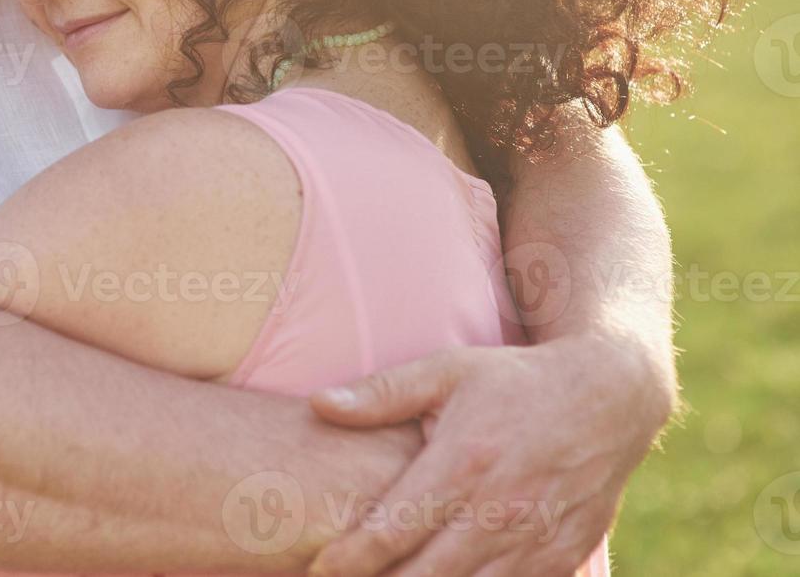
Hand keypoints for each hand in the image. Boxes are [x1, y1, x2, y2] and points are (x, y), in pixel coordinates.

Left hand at [305, 335, 675, 575]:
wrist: (611, 397)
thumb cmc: (514, 380)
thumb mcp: (447, 371)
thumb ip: (382, 393)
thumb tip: (319, 404)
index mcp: (462, 465)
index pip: (393, 530)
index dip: (350, 559)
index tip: (317, 570)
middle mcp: (499, 511)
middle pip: (426, 576)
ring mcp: (534, 541)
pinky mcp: (561, 559)